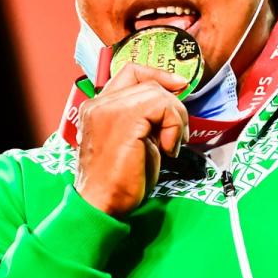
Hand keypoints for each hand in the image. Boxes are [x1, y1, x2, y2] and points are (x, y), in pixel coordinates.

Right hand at [73, 64, 189, 217]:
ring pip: (158, 93)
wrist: (101, 205)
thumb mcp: (133, 141)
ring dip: (175, 118)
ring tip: (171, 145)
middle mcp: (99, 103)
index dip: (158, 75)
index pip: (131, 72)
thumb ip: (144, 119)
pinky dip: (173, 126)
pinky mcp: (125, 119)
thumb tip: (171, 106)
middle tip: (176, 135)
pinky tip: (168, 149)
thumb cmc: (118, 182)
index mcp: (98, 107)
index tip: (179, 86)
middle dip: (173, 105)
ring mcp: (109, 108)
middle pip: (149, 82)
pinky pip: (162, 106)